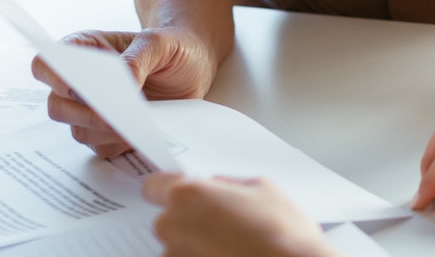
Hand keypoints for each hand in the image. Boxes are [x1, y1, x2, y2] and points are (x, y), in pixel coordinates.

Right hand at [33, 27, 215, 157]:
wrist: (193, 66)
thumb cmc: (172, 46)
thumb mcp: (160, 41)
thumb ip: (139, 57)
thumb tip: (124, 85)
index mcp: (84, 51)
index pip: (47, 63)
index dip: (53, 76)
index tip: (75, 84)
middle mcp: (82, 84)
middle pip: (57, 106)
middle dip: (82, 112)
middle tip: (111, 113)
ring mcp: (93, 111)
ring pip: (78, 131)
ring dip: (102, 131)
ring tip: (133, 124)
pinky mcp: (111, 134)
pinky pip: (103, 148)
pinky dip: (119, 144)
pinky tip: (141, 135)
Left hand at [142, 173, 331, 256]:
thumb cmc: (281, 232)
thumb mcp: (262, 188)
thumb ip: (228, 185)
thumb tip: (217, 189)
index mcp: (188, 195)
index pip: (154, 186)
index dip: (169, 189)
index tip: (181, 194)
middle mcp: (172, 227)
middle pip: (168, 218)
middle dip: (190, 219)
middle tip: (223, 223)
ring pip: (179, 245)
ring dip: (197, 245)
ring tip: (232, 246)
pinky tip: (229, 255)